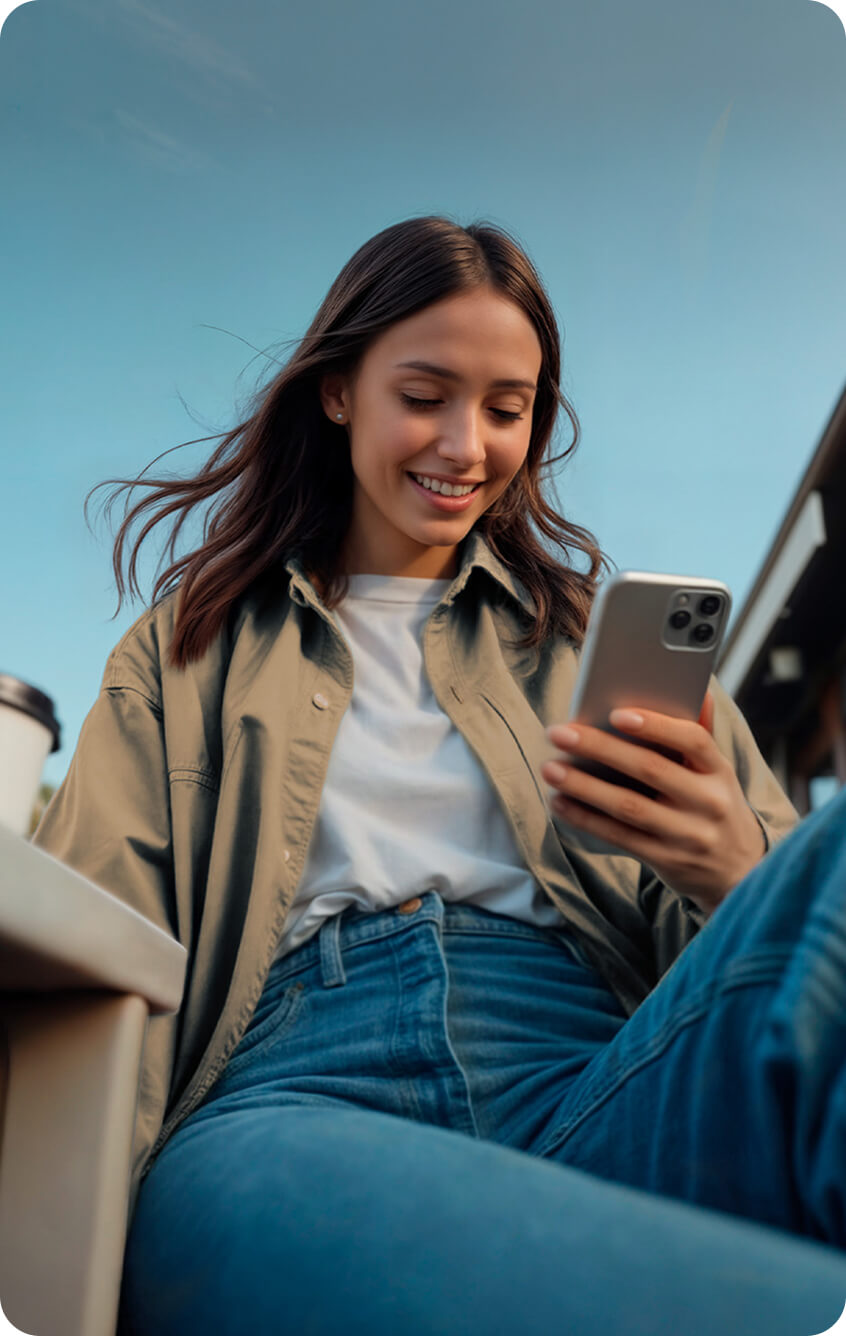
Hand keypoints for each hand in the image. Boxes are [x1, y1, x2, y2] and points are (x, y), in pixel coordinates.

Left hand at [540, 691, 766, 915]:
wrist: (738, 870)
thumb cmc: (714, 805)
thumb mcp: (717, 772)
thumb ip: (701, 731)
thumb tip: (695, 687)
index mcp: (719, 771)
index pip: (693, 740)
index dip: (656, 725)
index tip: (616, 713)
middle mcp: (707, 802)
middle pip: (649, 769)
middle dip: (599, 747)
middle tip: (559, 732)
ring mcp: (687, 835)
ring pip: (628, 806)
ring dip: (583, 785)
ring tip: (551, 767)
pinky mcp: (666, 860)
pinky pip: (619, 836)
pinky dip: (586, 818)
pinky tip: (560, 801)